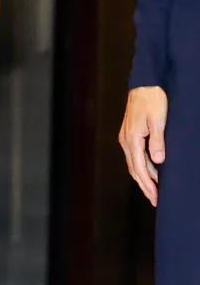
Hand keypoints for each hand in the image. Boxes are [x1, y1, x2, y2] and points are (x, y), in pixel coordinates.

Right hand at [120, 86, 167, 205]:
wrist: (145, 84)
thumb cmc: (153, 99)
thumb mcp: (158, 120)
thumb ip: (157, 141)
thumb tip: (157, 162)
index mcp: (132, 139)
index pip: (139, 168)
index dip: (148, 184)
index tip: (156, 197)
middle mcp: (125, 140)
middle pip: (134, 169)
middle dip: (144, 186)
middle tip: (155, 200)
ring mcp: (126, 137)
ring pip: (133, 164)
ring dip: (143, 178)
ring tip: (153, 190)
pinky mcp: (130, 134)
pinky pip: (134, 156)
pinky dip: (142, 167)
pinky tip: (150, 171)